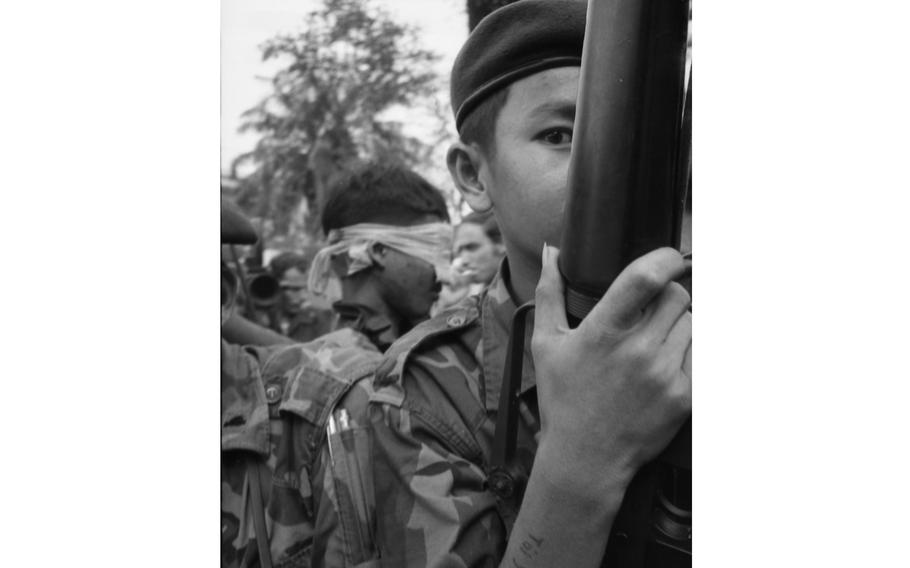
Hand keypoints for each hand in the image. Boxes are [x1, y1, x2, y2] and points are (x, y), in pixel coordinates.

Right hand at [531, 245, 691, 494]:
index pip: (644, 279)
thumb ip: (549, 293)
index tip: (669, 257)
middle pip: (677, 296)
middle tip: (650, 311)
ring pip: (692, 323)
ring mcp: (663, 375)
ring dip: (677, 325)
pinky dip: (686, 352)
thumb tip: (551, 251)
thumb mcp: (545, 344)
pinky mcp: (684, 396)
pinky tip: (662, 366)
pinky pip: (699, 354)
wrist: (585, 458)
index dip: (665, 258)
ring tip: (653, 343)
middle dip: (667, 296)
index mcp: (603, 332)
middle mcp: (636, 351)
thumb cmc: (563, 398)